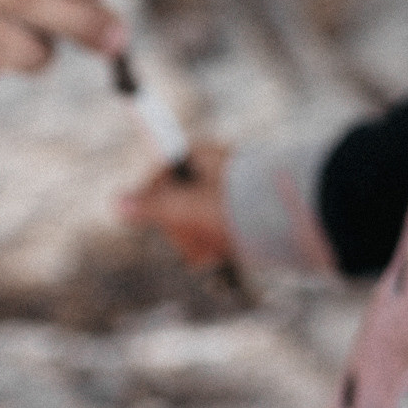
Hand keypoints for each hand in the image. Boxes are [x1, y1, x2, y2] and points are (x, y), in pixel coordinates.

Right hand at [121, 141, 235, 268]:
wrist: (293, 218)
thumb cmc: (238, 207)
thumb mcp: (188, 207)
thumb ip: (150, 206)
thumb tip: (115, 203)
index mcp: (199, 156)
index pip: (157, 179)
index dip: (156, 205)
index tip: (167, 222)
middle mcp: (211, 171)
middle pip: (175, 205)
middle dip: (184, 230)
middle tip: (202, 240)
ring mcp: (226, 193)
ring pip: (195, 223)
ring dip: (202, 241)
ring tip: (221, 246)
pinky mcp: (239, 215)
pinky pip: (214, 232)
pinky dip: (217, 245)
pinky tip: (226, 251)